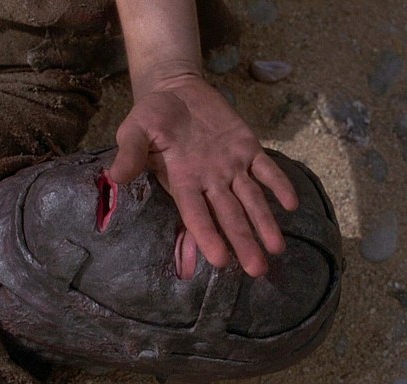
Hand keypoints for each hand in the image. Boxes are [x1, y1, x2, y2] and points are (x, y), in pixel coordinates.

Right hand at [110, 74, 298, 277]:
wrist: (176, 90)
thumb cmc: (151, 115)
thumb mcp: (134, 129)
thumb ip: (130, 152)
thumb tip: (115, 176)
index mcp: (182, 181)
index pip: (196, 214)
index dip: (208, 236)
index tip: (220, 260)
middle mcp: (210, 181)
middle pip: (229, 216)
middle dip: (243, 241)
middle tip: (257, 270)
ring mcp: (231, 166)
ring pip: (251, 200)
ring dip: (264, 223)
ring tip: (277, 248)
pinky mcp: (247, 148)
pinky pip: (267, 170)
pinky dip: (279, 185)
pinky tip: (291, 204)